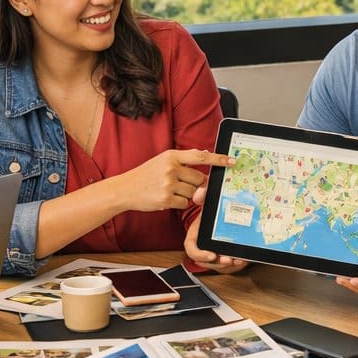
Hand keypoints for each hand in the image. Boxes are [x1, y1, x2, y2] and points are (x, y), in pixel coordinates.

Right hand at [118, 149, 232, 213]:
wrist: (125, 189)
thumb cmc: (146, 175)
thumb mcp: (162, 161)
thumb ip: (183, 159)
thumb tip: (205, 154)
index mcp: (172, 156)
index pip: (201, 156)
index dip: (219, 159)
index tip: (232, 161)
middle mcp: (171, 168)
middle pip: (199, 179)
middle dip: (193, 184)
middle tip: (178, 184)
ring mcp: (168, 184)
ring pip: (193, 193)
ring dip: (185, 195)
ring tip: (168, 190)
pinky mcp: (166, 199)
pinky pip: (184, 203)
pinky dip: (178, 203)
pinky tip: (165, 198)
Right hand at [183, 186, 247, 272]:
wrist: (227, 211)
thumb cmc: (215, 208)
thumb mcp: (209, 199)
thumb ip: (203, 193)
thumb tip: (199, 195)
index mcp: (196, 236)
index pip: (192, 249)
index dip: (199, 255)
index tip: (211, 255)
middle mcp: (204, 246)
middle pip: (207, 262)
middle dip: (219, 263)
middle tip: (229, 260)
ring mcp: (215, 252)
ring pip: (220, 265)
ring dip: (229, 265)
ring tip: (240, 260)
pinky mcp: (225, 255)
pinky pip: (230, 265)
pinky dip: (237, 264)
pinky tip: (244, 259)